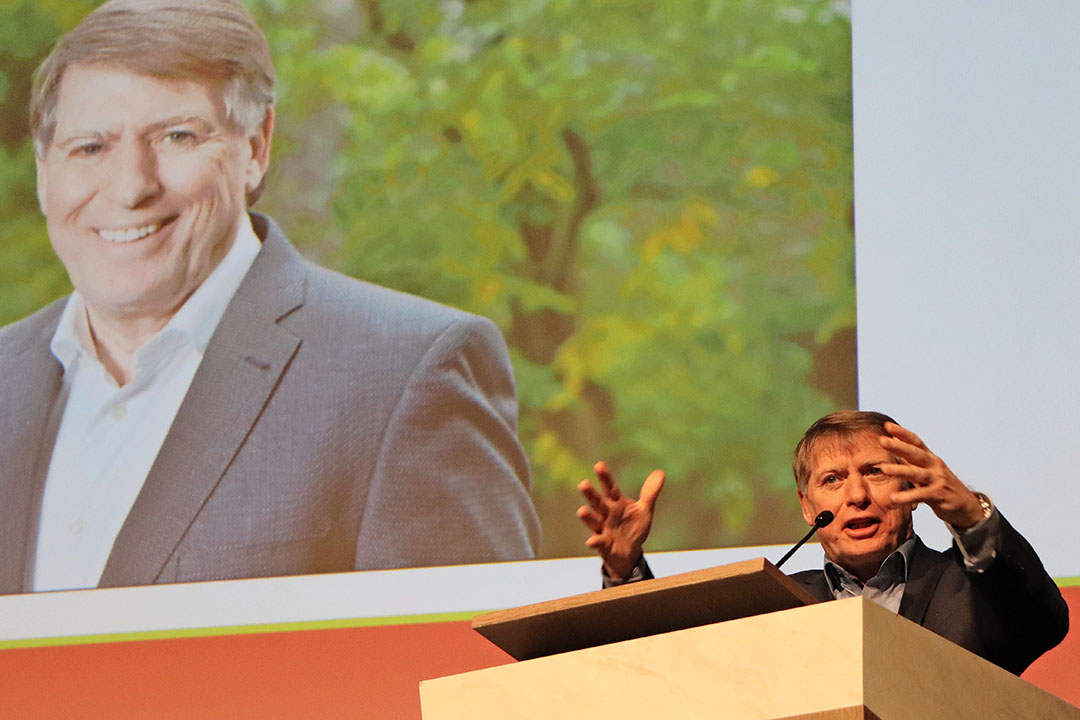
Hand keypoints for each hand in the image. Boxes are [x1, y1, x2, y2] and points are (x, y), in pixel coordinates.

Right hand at [577, 461, 664, 580]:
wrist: (629, 552)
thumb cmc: (634, 527)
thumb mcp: (644, 510)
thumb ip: (650, 493)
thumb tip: (660, 472)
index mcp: (616, 502)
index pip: (610, 487)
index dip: (605, 477)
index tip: (599, 465)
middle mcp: (606, 513)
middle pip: (597, 502)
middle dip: (590, 494)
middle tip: (583, 484)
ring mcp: (602, 528)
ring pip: (593, 520)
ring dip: (587, 516)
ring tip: (582, 511)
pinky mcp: (603, 544)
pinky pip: (598, 542)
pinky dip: (594, 541)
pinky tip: (592, 541)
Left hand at [878, 422, 985, 528]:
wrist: (967, 507)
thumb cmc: (941, 487)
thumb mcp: (927, 470)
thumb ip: (911, 458)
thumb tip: (894, 440)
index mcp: (930, 459)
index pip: (916, 442)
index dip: (903, 433)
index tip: (887, 425)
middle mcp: (935, 466)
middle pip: (916, 454)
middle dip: (899, 447)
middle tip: (882, 440)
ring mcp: (938, 480)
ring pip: (917, 473)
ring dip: (900, 470)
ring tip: (884, 469)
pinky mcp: (939, 495)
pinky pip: (921, 495)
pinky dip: (907, 496)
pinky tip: (894, 498)